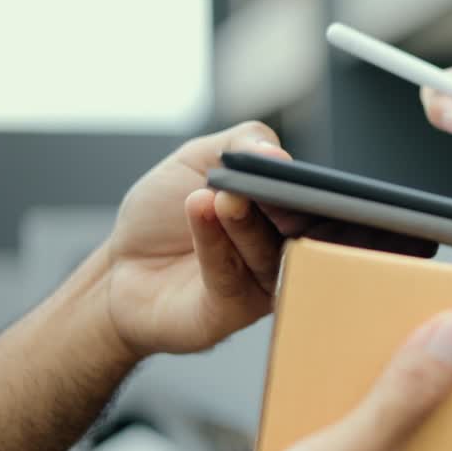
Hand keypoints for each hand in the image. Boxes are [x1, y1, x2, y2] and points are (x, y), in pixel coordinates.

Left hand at [104, 121, 434, 356]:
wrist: (119, 272)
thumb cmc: (164, 216)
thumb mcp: (199, 158)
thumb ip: (241, 142)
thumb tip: (275, 151)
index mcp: (291, 214)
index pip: (324, 201)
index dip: (332, 192)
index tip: (326, 180)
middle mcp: (286, 249)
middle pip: (303, 227)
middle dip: (290, 204)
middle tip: (275, 186)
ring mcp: (263, 281)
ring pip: (266, 249)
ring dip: (245, 220)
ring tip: (225, 194)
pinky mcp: (233, 309)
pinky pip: (230, 273)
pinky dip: (214, 240)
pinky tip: (201, 210)